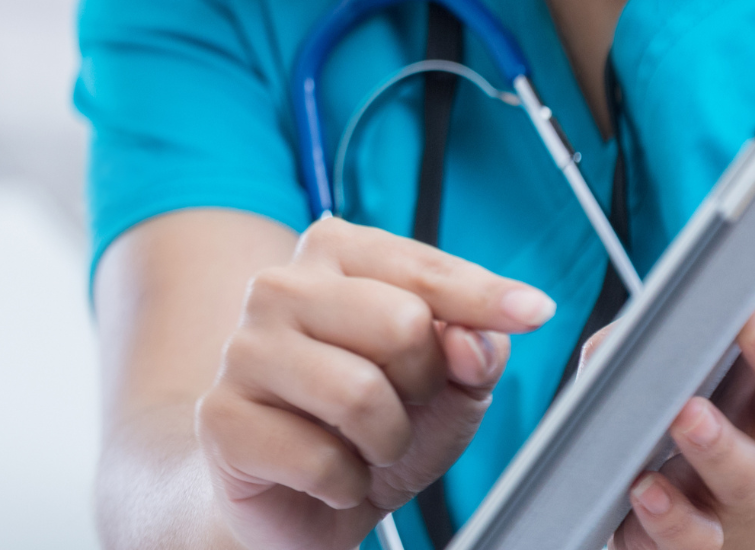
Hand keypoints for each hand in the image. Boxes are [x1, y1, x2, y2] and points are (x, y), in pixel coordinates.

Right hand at [194, 214, 556, 548]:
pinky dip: (345, 483)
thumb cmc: (372, 424)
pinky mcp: (220, 418)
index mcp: (335, 253)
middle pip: (400, 323)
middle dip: (422, 385)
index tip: (534, 312)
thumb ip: (475, 350)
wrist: (300, 501)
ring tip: (366, 444)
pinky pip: (322, 459)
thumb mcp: (447, 386)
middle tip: (400, 406)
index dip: (486, 298)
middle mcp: (280, 285)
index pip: (425, 270)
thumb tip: (473, 340)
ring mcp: (243, 349)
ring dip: (386, 440)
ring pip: (360, 393)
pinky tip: (327, 474)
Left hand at [615, 147, 754, 549]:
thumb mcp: (695, 356)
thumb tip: (630, 330)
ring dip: (716, 442)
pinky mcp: (702, 541)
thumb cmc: (710, 424)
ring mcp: (745, 489)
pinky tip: (642, 491)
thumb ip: (664, 326)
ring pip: (743, 470)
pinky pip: (688, 537)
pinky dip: (666, 518)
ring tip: (686, 414)